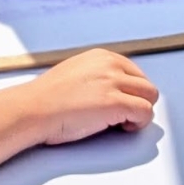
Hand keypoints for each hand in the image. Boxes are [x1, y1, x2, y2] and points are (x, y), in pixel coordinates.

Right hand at [25, 49, 158, 144]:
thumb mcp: (76, 73)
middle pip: (146, 85)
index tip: (123, 103)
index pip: (135, 72)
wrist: (34, 108)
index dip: (132, 92)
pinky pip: (145, 113)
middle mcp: (111, 65)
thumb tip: (112, 89)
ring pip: (150, 97)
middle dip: (138, 102)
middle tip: (123, 116)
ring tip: (122, 123)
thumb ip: (97, 75)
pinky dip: (138, 124)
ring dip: (140, 113)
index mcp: (101, 56)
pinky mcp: (115, 103)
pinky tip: (121, 128)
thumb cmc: (48, 98)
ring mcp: (114, 83)